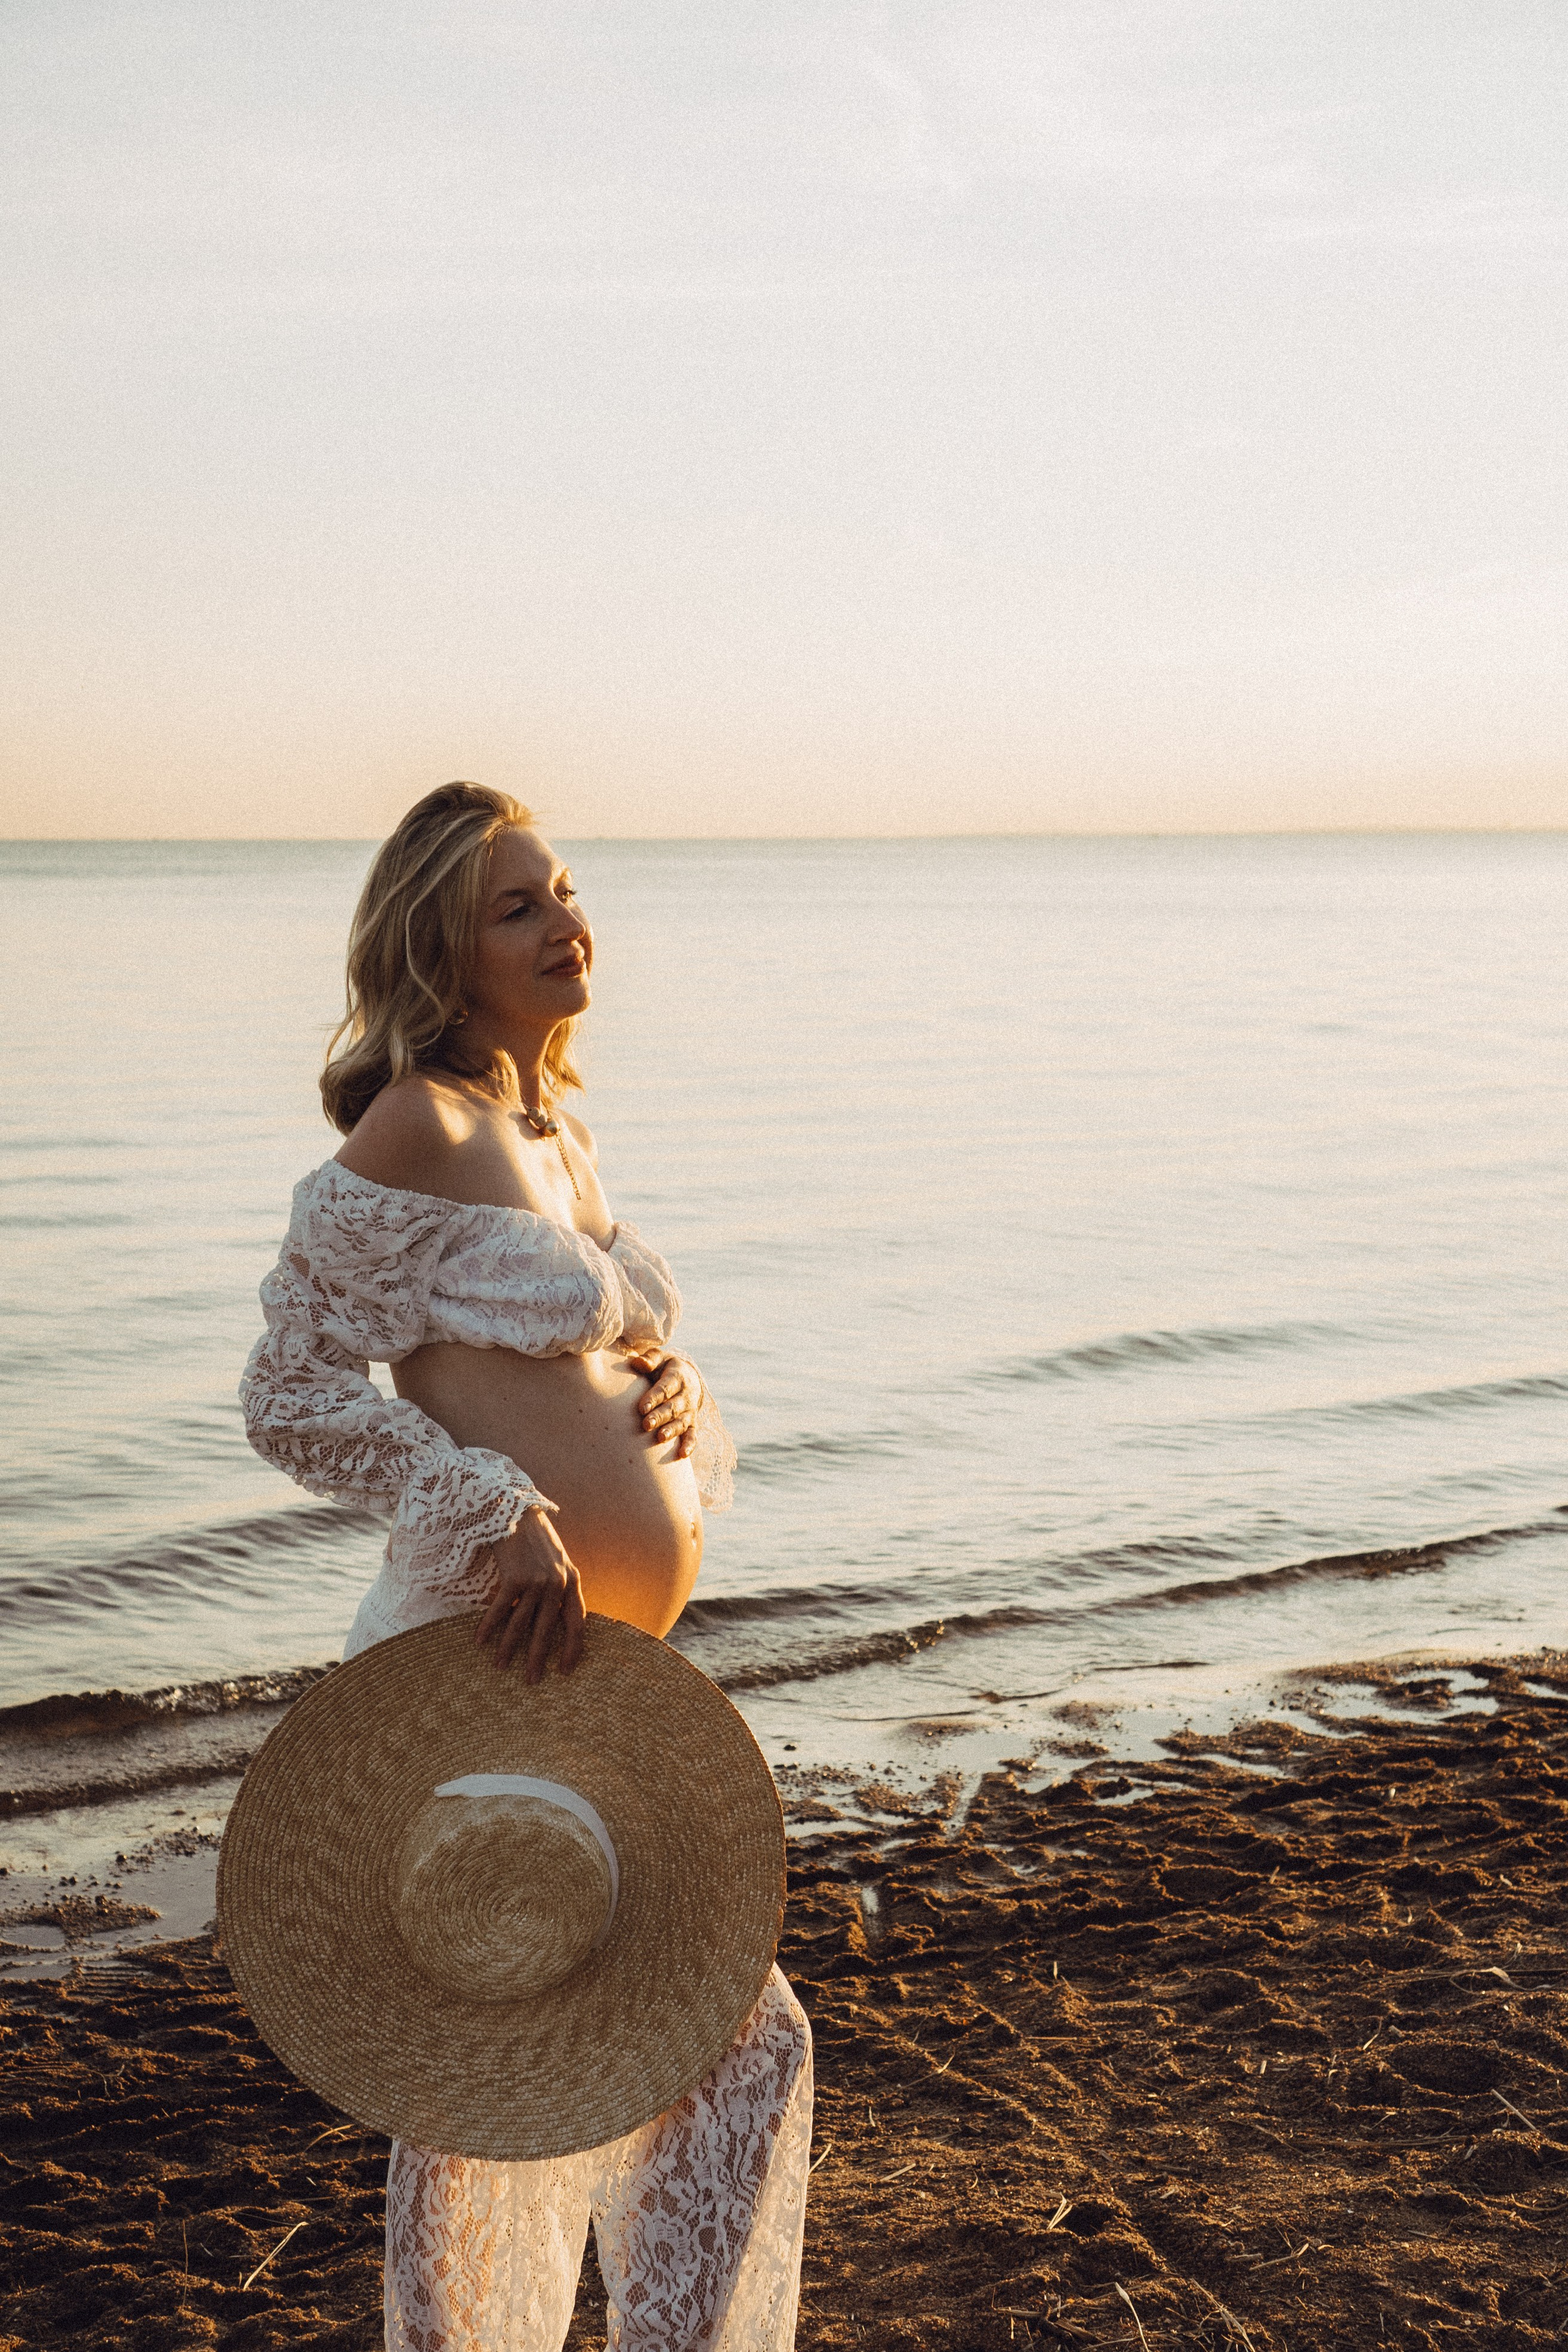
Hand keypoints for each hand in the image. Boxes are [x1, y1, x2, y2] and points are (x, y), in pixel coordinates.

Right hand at [474, 1507, 584, 1679]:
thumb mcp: (557, 1560)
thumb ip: (559, 1586)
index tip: (566, 1671)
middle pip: (548, 1630)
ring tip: (500, 1667)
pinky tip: (479, 1641)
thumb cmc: (534, 1537)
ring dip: (509, 1648)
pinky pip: (500, 1610)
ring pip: (522, 1624)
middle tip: (532, 1681)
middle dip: (538, 1658)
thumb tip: (553, 1620)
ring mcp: (536, 1580)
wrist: (514, 1508)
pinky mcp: (514, 1576)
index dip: (572, 1649)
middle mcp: (558, 1583)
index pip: (577, 1622)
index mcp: (572, 1580)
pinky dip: (489, 1627)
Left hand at [631, 1353, 702, 1458]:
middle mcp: (686, 1395)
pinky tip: (682, 1455)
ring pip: (682, 1422)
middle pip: (673, 1407)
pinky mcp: (692, 1423)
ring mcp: (690, 1410)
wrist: (687, 1377)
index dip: (654, 1397)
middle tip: (646, 1425)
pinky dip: (689, 1445)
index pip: (665, 1388)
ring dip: (672, 1430)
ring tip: (661, 1438)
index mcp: (678, 1376)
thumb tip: (638, 1362)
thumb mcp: (659, 1358)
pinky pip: (693, 1435)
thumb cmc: (664, 1368)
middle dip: (660, 1416)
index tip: (642, 1407)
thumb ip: (649, 1359)